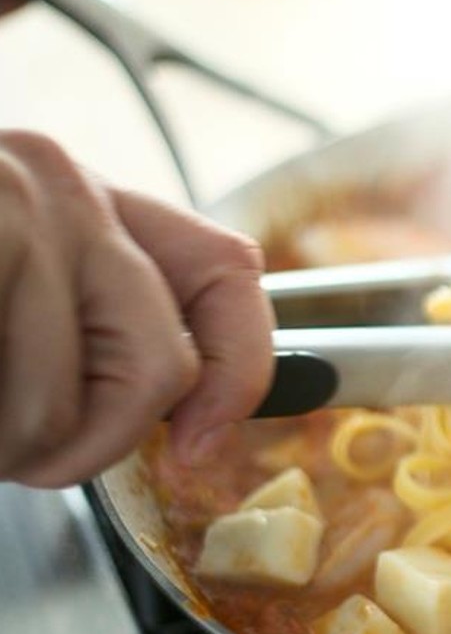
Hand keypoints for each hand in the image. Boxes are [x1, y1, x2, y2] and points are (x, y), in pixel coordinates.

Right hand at [0, 130, 274, 486]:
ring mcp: (7, 212)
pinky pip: (8, 415)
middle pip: (161, 368)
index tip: (203, 445)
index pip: (230, 274)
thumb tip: (198, 427)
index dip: (243, 371)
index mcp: (86, 194)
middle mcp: (58, 186)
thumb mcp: (21, 283)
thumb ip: (107, 322)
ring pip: (59, 414)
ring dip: (7, 448)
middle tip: (16, 445)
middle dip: (89, 444)